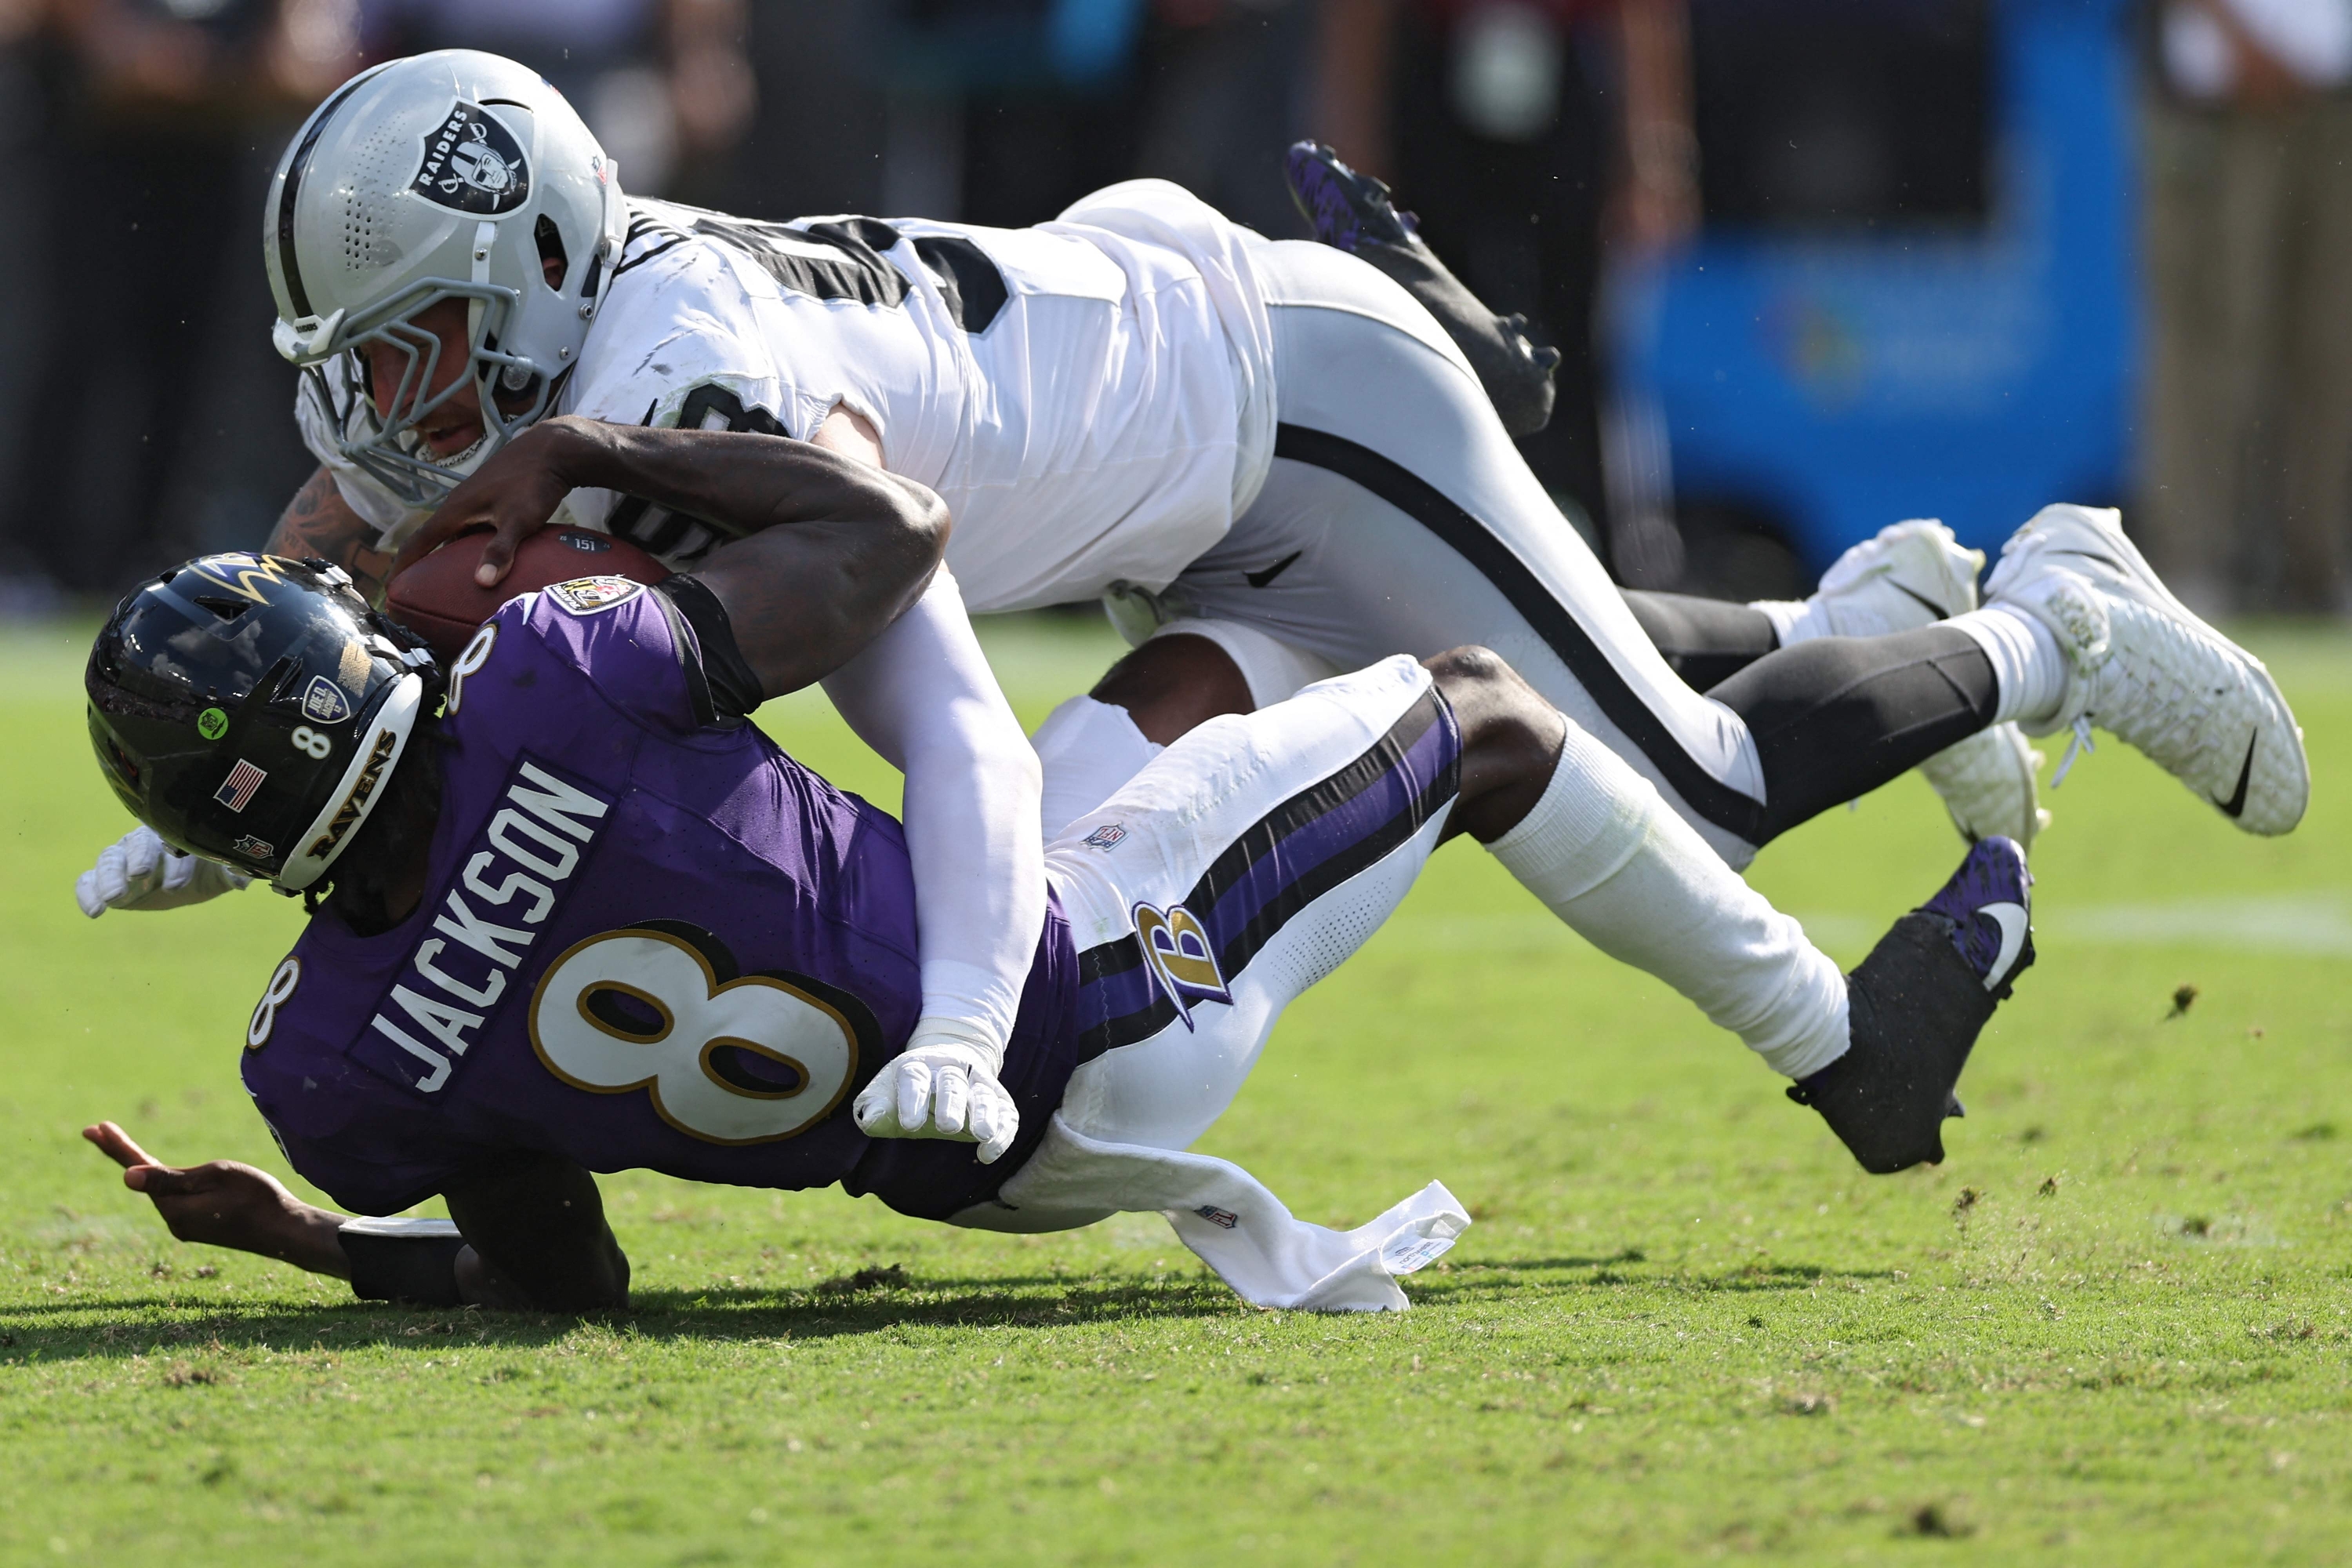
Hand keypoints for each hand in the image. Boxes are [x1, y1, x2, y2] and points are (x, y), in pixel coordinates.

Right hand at [75, 827, 248, 917]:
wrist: (191, 880)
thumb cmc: (207, 868)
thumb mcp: (221, 871)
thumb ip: (232, 872)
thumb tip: (242, 878)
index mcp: (171, 833)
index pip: (165, 837)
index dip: (167, 856)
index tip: (173, 881)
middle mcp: (143, 842)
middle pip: (133, 844)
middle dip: (136, 860)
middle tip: (139, 877)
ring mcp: (122, 859)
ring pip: (109, 860)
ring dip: (109, 878)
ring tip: (113, 899)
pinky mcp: (107, 879)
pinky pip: (88, 880)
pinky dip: (87, 892)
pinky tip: (94, 911)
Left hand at [82, 1122, 344, 1271]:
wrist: (284, 1230)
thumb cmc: (255, 1196)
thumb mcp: (214, 1177)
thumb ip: (169, 1178)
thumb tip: (127, 1177)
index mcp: (174, 1206)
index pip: (138, 1170)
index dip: (117, 1146)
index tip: (95, 1127)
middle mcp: (174, 1219)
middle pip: (144, 1179)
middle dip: (122, 1153)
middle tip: (97, 1129)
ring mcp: (187, 1225)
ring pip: (160, 1189)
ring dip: (144, 1166)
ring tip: (122, 1144)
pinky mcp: (199, 1225)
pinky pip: (174, 1198)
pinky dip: (162, 1180)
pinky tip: (159, 1172)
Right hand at [391, 417, 602, 587]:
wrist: (553, 449)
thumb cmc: (534, 483)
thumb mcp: (518, 520)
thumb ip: (500, 550)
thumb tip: (481, 582)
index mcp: (456, 509)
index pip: (420, 542)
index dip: (404, 566)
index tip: (390, 589)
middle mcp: (460, 503)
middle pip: (435, 539)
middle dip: (424, 566)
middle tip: (418, 593)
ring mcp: (476, 499)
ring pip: (457, 533)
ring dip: (451, 556)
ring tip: (449, 582)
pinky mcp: (493, 497)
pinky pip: (474, 526)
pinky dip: (472, 545)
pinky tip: (485, 559)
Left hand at [852, 1033, 1018, 1164]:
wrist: (945, 1066)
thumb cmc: (906, 1090)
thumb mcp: (884, 1095)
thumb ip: (875, 1108)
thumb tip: (872, 1120)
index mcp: (918, 1066)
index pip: (914, 1078)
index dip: (912, 1100)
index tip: (909, 1126)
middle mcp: (950, 1069)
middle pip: (952, 1082)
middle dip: (951, 1103)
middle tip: (948, 1127)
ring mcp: (977, 1082)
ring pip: (984, 1093)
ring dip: (985, 1113)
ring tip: (982, 1136)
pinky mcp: (999, 1099)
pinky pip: (1006, 1113)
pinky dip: (1002, 1133)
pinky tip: (987, 1154)